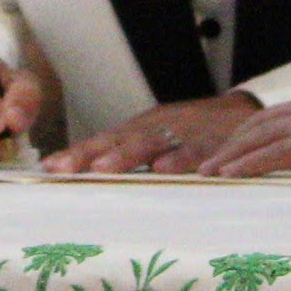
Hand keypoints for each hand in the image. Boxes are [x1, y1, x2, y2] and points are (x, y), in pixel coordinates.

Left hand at [50, 91, 262, 175]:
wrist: (240, 114)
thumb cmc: (191, 132)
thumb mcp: (156, 138)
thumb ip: (127, 156)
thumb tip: (87, 176)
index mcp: (139, 130)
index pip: (102, 142)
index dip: (76, 154)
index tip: (50, 168)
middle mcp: (155, 130)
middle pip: (117, 141)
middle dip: (90, 155)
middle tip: (66, 168)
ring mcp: (181, 135)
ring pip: (149, 143)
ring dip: (125, 155)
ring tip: (104, 168)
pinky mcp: (210, 144)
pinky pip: (194, 152)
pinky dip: (179, 160)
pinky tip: (164, 169)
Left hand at [200, 89, 290, 177]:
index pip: (278, 115)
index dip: (253, 131)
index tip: (235, 145)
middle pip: (261, 124)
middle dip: (233, 143)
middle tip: (211, 162)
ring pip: (259, 137)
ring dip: (231, 154)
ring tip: (210, 171)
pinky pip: (272, 154)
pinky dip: (248, 163)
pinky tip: (230, 174)